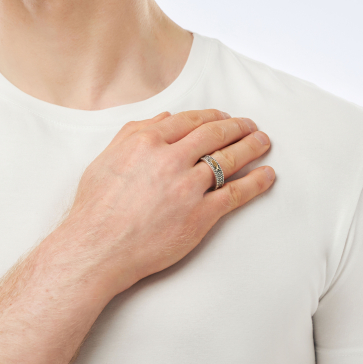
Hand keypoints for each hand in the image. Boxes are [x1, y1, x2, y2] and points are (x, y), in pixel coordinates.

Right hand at [61, 109, 274, 295]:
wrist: (97, 247)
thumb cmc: (95, 207)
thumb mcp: (105, 159)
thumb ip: (132, 133)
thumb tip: (163, 118)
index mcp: (145, 141)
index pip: (189, 120)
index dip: (211, 116)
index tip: (223, 117)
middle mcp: (170, 159)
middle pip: (214, 134)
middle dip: (236, 126)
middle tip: (249, 125)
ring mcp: (187, 186)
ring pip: (229, 159)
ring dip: (251, 146)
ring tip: (263, 141)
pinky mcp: (200, 215)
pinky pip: (236, 194)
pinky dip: (256, 182)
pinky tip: (267, 174)